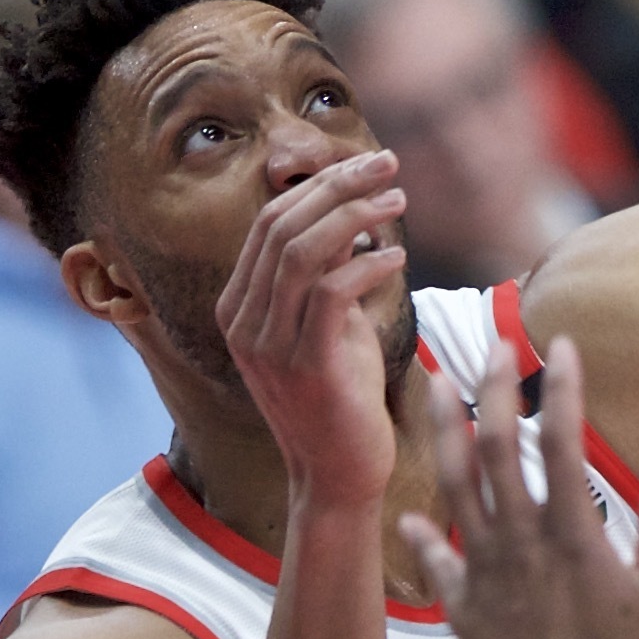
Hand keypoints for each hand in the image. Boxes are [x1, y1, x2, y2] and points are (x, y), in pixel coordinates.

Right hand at [218, 151, 408, 512]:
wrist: (339, 475)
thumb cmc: (342, 395)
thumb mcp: (331, 324)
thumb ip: (331, 274)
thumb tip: (357, 216)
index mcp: (239, 307)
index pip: (270, 223)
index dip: (319, 185)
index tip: (369, 163)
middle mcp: (243, 322)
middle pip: (283, 226)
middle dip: (339, 185)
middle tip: (389, 164)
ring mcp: (268, 346)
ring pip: (303, 253)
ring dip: (357, 216)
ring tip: (399, 201)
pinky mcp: (305, 367)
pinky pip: (331, 295)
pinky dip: (366, 265)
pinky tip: (398, 256)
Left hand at [400, 340, 638, 638]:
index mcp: (569, 534)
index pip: (563, 441)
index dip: (562, 388)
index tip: (563, 345)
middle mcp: (517, 541)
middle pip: (495, 448)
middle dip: (492, 390)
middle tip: (494, 344)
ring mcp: (483, 573)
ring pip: (455, 486)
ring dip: (444, 432)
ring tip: (436, 385)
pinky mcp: (462, 608)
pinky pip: (436, 561)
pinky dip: (423, 535)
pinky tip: (412, 516)